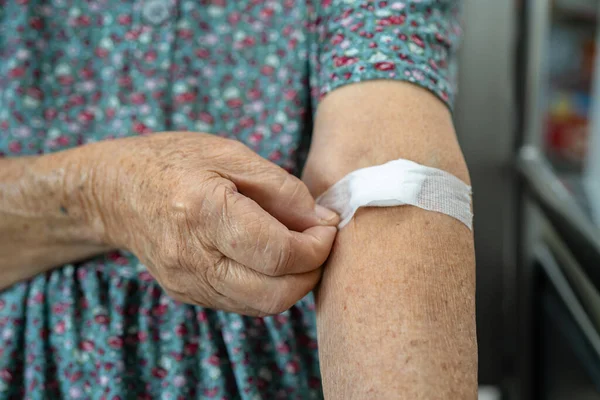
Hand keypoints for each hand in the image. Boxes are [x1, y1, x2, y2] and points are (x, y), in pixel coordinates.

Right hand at [72, 132, 338, 315]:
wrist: (115, 191)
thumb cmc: (174, 162)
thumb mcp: (230, 153)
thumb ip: (282, 188)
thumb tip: (323, 220)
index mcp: (205, 211)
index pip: (279, 253)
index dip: (317, 246)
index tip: (328, 226)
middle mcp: (193, 257)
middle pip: (275, 293)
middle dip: (312, 271)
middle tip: (319, 241)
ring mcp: (188, 282)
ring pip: (263, 305)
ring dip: (294, 282)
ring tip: (297, 247)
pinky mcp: (188, 293)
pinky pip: (243, 303)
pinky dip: (270, 286)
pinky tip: (269, 257)